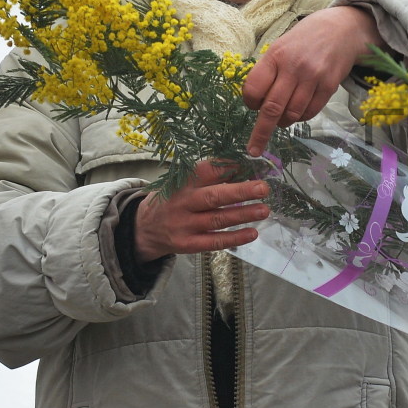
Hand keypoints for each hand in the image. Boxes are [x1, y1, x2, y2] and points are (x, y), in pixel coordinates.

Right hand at [134, 161, 270, 262]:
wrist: (143, 229)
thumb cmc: (172, 200)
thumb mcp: (181, 183)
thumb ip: (207, 177)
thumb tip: (244, 169)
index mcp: (182, 182)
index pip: (205, 171)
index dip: (227, 167)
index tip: (249, 164)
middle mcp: (183, 202)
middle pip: (213, 196)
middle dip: (241, 192)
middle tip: (263, 188)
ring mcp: (184, 224)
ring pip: (217, 219)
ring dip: (243, 215)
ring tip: (264, 210)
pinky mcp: (188, 244)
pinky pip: (214, 241)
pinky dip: (234, 238)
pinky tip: (252, 233)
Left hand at [243, 5, 384, 155]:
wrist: (340, 29)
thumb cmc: (304, 40)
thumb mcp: (280, 46)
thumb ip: (268, 71)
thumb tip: (257, 102)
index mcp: (275, 55)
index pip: (254, 89)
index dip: (250, 103)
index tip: (253, 105)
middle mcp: (293, 67)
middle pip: (272, 108)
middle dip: (261, 132)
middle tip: (254, 148)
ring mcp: (313, 77)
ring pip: (292, 114)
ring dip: (283, 122)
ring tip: (282, 118)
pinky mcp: (329, 86)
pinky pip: (310, 112)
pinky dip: (301, 117)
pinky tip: (299, 111)